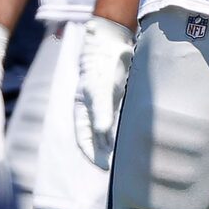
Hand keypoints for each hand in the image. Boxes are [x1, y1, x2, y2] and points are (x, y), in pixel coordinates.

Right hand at [74, 16, 136, 168]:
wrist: (110, 41)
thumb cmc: (100, 65)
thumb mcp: (100, 89)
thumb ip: (102, 111)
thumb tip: (104, 133)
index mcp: (81, 107)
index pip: (83, 137)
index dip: (91, 153)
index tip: (104, 167)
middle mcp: (91, 107)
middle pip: (94, 136)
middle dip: (101, 152)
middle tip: (113, 167)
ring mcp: (104, 101)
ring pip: (105, 128)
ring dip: (110, 142)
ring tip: (121, 157)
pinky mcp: (116, 94)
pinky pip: (115, 117)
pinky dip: (119, 129)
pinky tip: (127, 137)